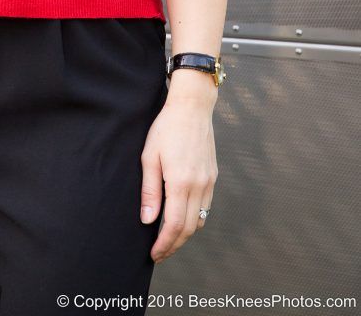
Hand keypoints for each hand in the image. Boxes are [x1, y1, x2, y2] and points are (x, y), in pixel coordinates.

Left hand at [140, 92, 217, 261]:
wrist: (192, 107)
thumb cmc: (166, 128)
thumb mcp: (149, 157)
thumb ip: (149, 191)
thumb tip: (147, 220)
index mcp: (181, 183)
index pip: (174, 226)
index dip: (164, 244)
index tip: (154, 254)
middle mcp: (199, 186)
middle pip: (188, 229)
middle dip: (174, 245)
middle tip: (159, 253)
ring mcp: (208, 182)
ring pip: (199, 220)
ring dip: (184, 233)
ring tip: (168, 237)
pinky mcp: (213, 176)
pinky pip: (206, 207)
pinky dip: (194, 218)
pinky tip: (181, 215)